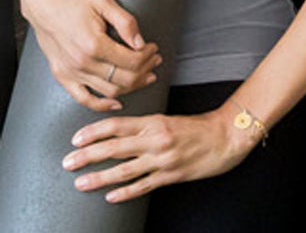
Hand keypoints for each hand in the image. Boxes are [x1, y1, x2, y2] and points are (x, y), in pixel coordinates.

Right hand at [21, 0, 159, 110]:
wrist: (44, 4)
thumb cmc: (74, 0)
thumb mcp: (105, 3)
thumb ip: (126, 23)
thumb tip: (141, 42)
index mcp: (94, 44)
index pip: (132, 61)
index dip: (148, 56)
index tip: (154, 48)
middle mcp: (82, 63)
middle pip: (123, 79)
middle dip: (145, 71)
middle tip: (155, 60)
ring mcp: (71, 73)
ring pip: (109, 91)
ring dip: (131, 86)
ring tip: (145, 75)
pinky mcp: (62, 76)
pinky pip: (83, 98)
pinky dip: (102, 104)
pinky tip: (117, 101)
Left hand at [62, 106, 255, 202]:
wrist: (226, 136)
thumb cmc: (199, 126)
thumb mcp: (170, 119)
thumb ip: (146, 127)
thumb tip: (118, 134)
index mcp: (155, 122)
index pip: (118, 125)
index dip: (94, 131)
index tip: (77, 138)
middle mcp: (156, 139)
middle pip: (115, 147)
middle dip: (88, 155)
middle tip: (68, 161)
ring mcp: (163, 159)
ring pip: (124, 169)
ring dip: (100, 177)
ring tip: (81, 182)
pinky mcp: (171, 175)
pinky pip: (143, 185)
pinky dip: (125, 192)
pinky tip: (110, 196)